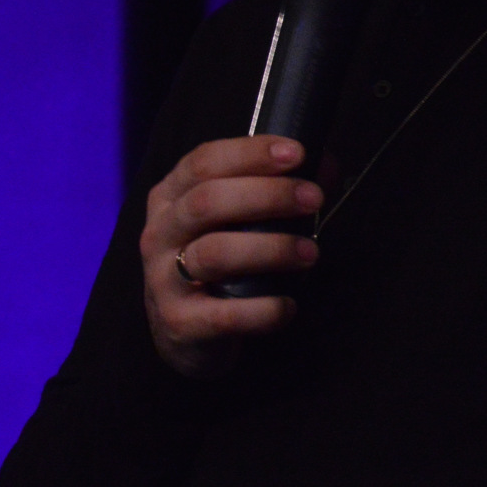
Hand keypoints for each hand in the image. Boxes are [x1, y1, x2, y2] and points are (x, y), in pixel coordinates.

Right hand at [140, 136, 320, 378]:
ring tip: (310, 253)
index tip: (297, 153)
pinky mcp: (179, 323)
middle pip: (207, 201)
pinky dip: (263, 309)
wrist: (182, 332)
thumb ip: (273, 188)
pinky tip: (288, 305)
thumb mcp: (232, 220)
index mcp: (169, 197)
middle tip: (313, 199)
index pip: (203, 162)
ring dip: (271, 249)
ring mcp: (163, 280)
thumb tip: (326, 165)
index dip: (250, 153)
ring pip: (215, 253)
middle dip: (267, 195)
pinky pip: (225, 314)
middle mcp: (160, 233)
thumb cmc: (216, 262)